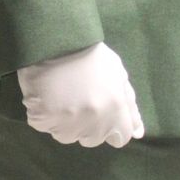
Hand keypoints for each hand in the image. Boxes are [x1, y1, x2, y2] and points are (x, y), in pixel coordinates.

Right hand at [19, 41, 144, 148]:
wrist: (55, 40)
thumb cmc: (91, 56)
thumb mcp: (118, 76)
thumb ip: (130, 107)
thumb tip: (138, 133)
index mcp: (115, 112)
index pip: (120, 138)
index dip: (112, 126)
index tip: (102, 110)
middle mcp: (93, 123)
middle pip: (92, 139)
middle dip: (88, 124)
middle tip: (79, 99)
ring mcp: (66, 124)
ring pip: (67, 136)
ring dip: (65, 122)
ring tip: (61, 97)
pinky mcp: (41, 120)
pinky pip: (44, 126)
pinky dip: (44, 115)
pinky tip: (47, 96)